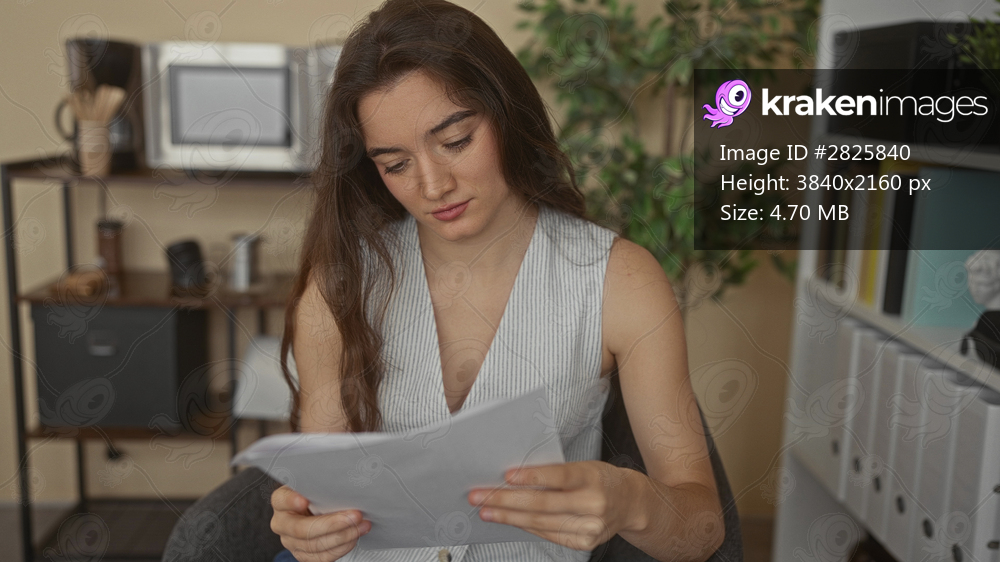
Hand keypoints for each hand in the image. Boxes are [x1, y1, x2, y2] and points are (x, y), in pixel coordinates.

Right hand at [270, 485, 371, 561]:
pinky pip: (322, 557)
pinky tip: (354, 536)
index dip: (291, 501)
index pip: (282, 500)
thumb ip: (321, 484)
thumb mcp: (315, 485)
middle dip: (332, 523)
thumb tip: (343, 480)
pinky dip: (342, 547)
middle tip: (355, 515)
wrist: (315, 510)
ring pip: (314, 545)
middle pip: (301, 529)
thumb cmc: (317, 494)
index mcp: (281, 501)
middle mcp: (282, 523)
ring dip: (343, 536)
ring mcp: (291, 542)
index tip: (304, 500)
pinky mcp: (303, 555)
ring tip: (361, 525)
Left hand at [466, 461, 641, 551]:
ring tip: (486, 510)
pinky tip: (509, 519)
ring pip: (541, 522)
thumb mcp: (582, 466)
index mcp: (592, 477)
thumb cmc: (599, 478)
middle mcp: (593, 503)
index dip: (531, 477)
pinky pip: (548, 534)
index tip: (506, 475)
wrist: (630, 502)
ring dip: (509, 516)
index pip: (558, 477)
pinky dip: (525, 526)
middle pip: (543, 504)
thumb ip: (553, 472)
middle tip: (480, 496)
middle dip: (506, 500)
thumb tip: (512, 477)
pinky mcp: (584, 542)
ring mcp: (590, 527)